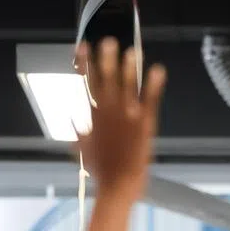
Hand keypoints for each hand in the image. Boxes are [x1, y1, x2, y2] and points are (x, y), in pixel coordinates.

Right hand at [74, 39, 164, 199]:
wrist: (117, 188)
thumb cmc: (101, 171)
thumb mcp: (83, 149)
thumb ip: (77, 131)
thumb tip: (71, 120)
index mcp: (94, 115)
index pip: (87, 83)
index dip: (85, 63)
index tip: (82, 45)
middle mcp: (109, 113)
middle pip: (106, 80)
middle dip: (107, 60)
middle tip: (109, 43)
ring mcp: (127, 118)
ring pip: (127, 87)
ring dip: (130, 69)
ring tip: (133, 52)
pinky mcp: (144, 125)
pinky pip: (150, 100)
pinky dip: (154, 85)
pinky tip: (158, 70)